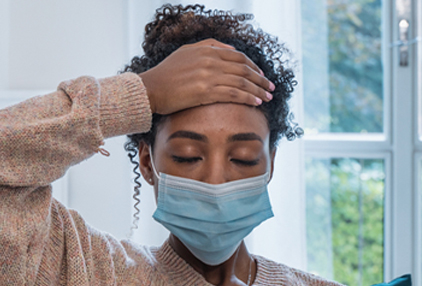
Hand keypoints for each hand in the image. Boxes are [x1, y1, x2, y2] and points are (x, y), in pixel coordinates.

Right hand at [138, 38, 274, 114]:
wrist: (150, 89)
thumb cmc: (166, 73)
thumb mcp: (187, 52)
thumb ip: (209, 47)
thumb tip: (232, 50)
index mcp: (207, 50)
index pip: (238, 57)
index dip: (253, 66)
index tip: (262, 75)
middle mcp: (209, 60)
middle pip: (244, 69)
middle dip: (261, 79)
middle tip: (271, 88)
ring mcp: (208, 75)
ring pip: (242, 82)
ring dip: (258, 90)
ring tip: (268, 97)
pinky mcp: (205, 91)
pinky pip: (234, 94)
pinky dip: (248, 98)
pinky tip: (256, 102)